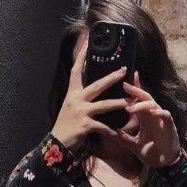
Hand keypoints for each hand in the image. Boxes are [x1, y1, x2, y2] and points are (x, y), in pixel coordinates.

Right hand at [51, 32, 128, 149]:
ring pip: (103, 105)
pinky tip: (117, 133)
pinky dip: (111, 130)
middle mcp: (76, 99)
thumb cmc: (65, 125)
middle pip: (97, 85)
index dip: (81, 57)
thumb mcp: (70, 107)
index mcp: (72, 93)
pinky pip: (102, 126)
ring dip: (118, 103)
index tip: (87, 43)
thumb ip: (79, 97)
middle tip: (124, 70)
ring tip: (129, 102)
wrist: (57, 143)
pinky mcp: (85, 125)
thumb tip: (90, 88)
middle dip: (112, 78)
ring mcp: (80, 112)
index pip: (76, 71)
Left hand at [114, 71, 180, 167]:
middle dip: (136, 91)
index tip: (124, 82)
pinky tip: (152, 112)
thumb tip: (108, 132)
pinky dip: (159, 112)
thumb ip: (122, 137)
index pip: (138, 101)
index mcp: (144, 118)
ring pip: (153, 105)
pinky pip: (166, 115)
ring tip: (130, 108)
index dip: (134, 90)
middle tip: (125, 85)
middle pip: (145, 98)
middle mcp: (152, 116)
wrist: (163, 164)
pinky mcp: (169, 126)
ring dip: (142, 105)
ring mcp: (161, 120)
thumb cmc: (151, 152)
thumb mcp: (132, 144)